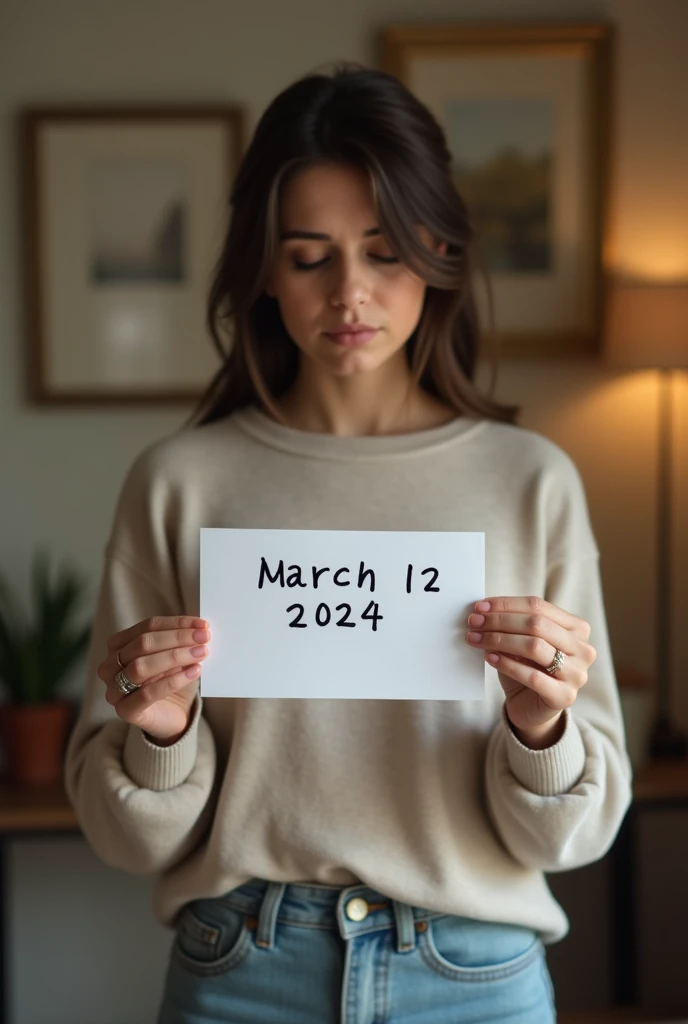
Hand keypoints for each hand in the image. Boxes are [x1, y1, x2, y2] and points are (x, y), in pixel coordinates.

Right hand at [98, 616, 210, 744]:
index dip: (176, 624)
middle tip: (204, 638)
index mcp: (118, 645)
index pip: (147, 627)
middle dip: (177, 638)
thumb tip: (200, 629)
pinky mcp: (125, 711)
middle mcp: (110, 666)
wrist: (174, 715)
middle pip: (143, 644)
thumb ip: (182, 641)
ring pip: (141, 667)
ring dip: (175, 657)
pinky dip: (173, 680)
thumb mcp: (177, 656)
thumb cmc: (172, 680)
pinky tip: (194, 672)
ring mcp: (114, 690)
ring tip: (201, 653)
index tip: (202, 625)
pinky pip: (147, 693)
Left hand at [466, 596, 595, 748]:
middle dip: (500, 621)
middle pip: (537, 624)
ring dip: (499, 640)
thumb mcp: (521, 641)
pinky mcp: (565, 696)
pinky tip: (489, 658)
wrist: (532, 708)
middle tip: (474, 622)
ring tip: (476, 639)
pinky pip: (532, 676)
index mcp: (576, 628)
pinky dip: (507, 664)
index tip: (479, 607)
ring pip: (534, 647)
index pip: (538, 606)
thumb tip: (482, 610)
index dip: (506, 604)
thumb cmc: (527, 668)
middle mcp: (582, 649)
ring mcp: (577, 674)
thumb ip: (511, 624)